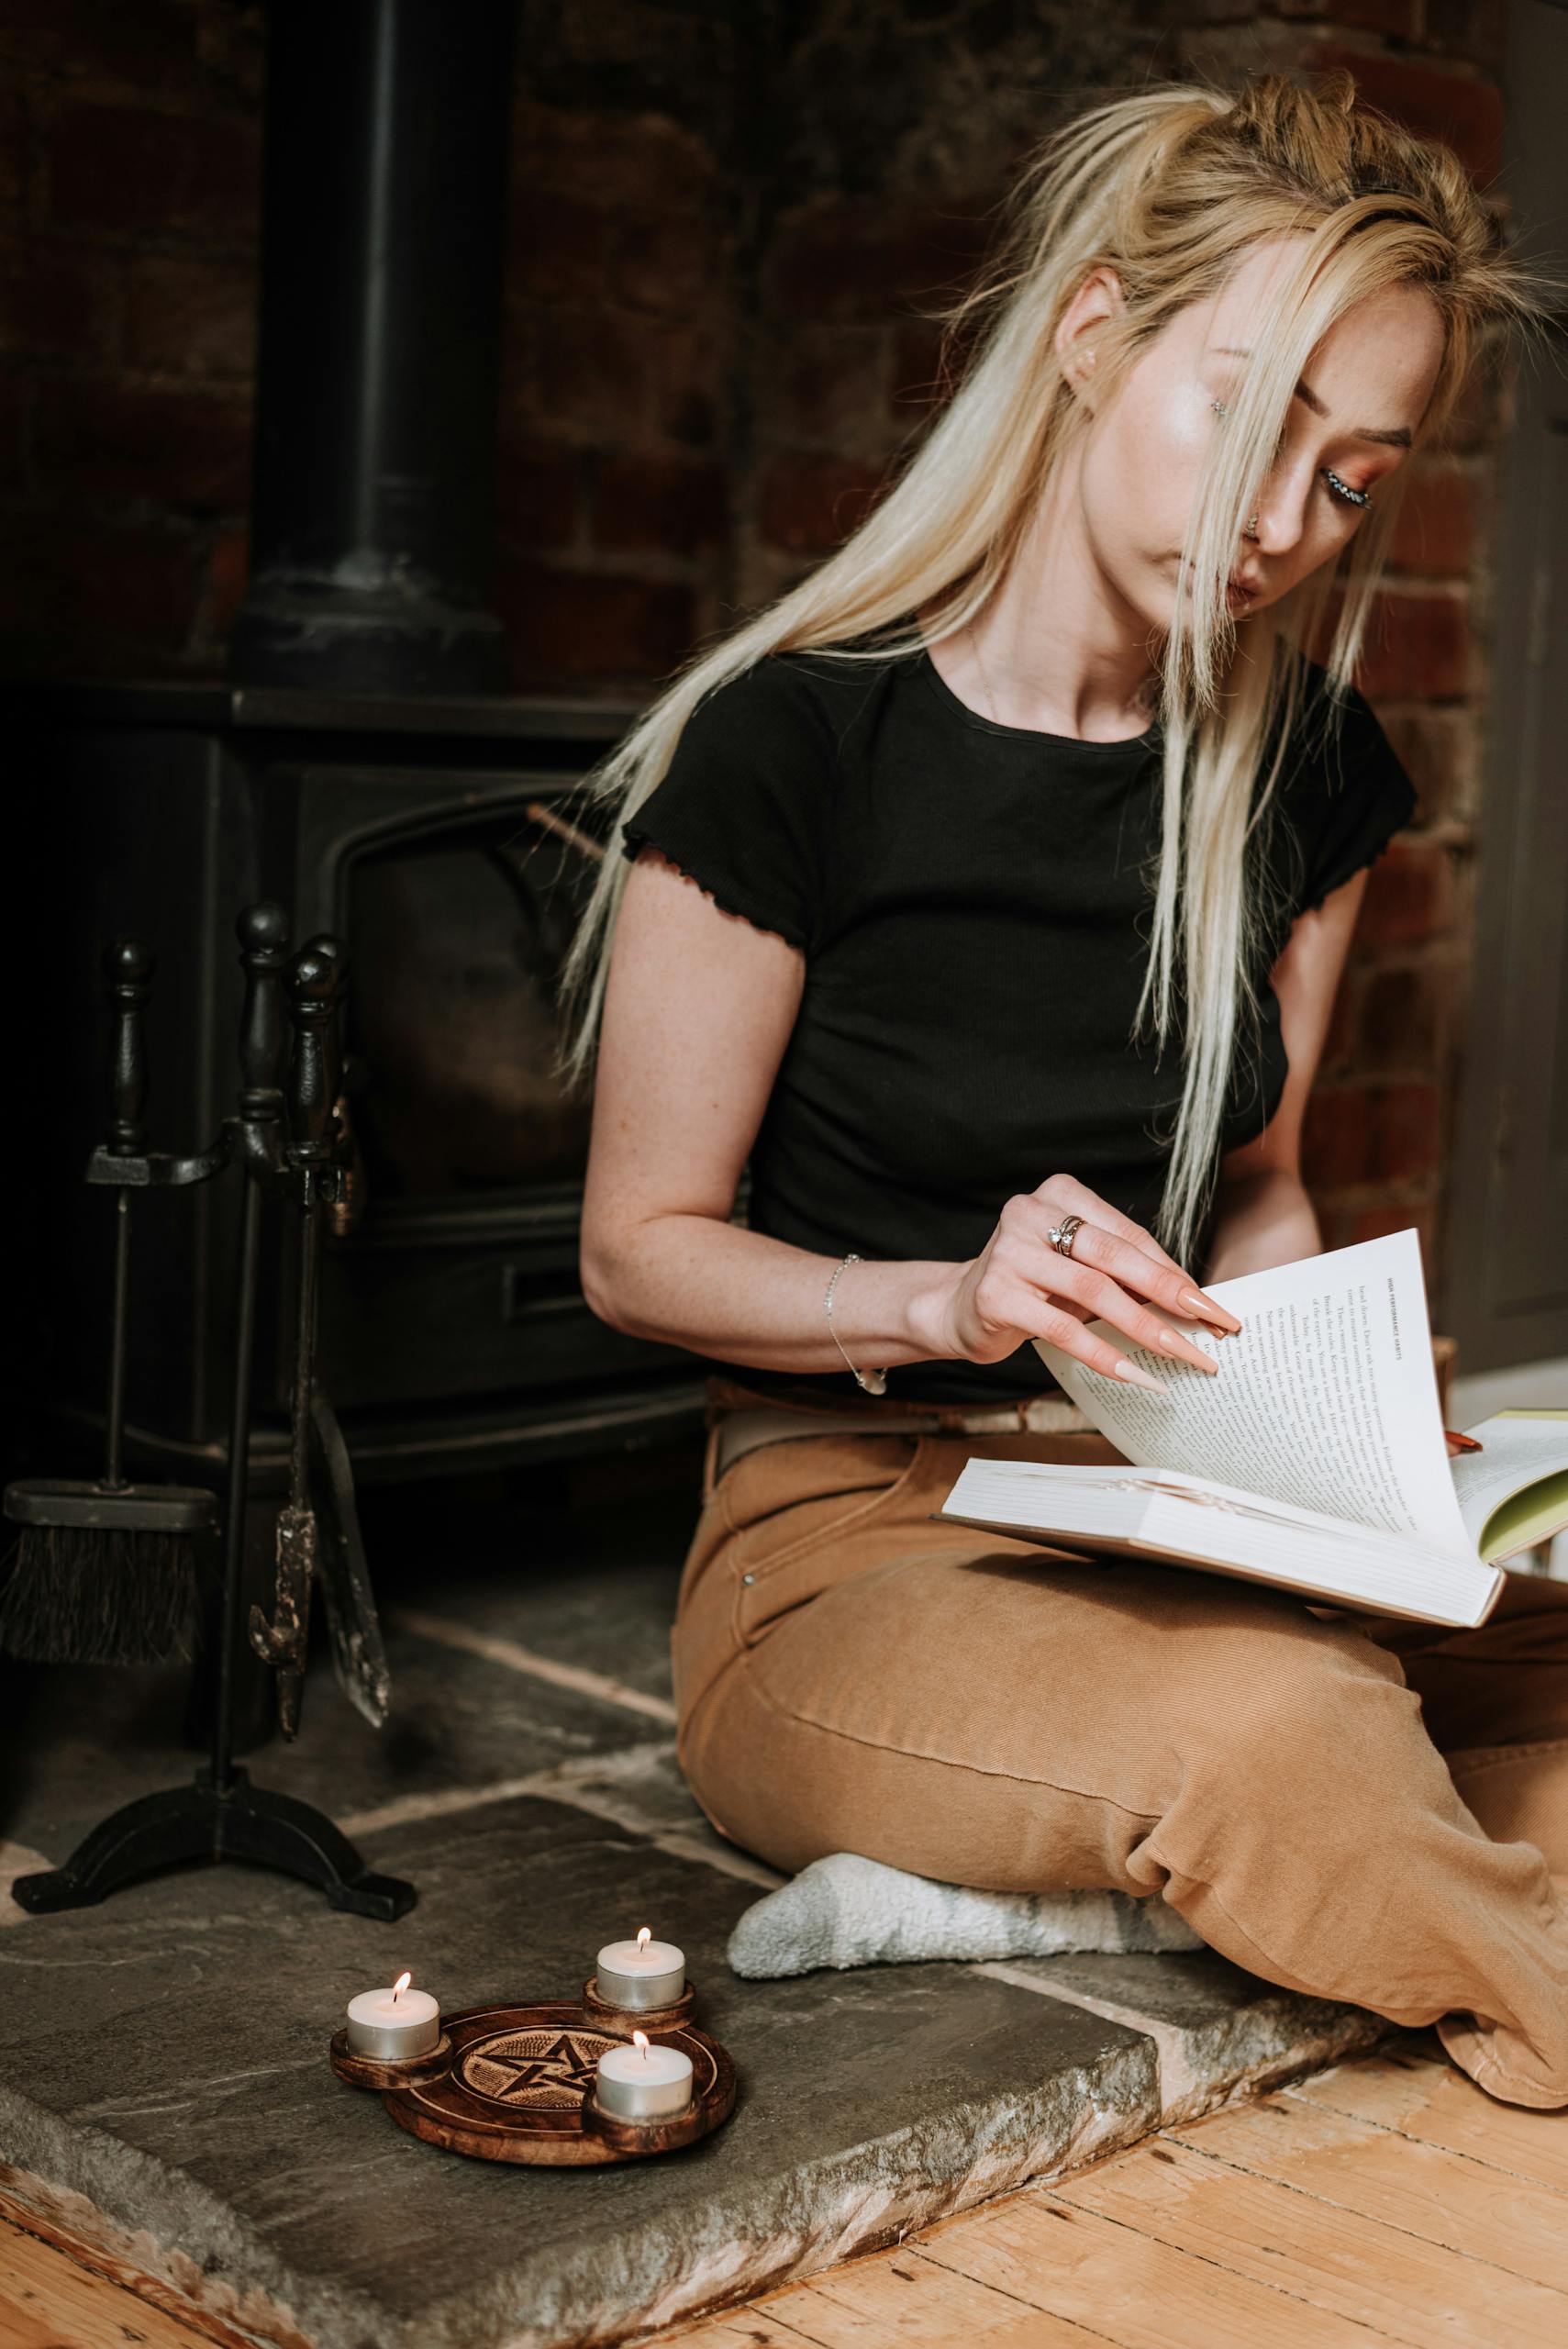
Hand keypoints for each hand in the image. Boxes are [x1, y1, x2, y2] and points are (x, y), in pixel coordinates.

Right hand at [920, 1172, 1243, 1382]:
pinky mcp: (995, 1295)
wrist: (957, 1309)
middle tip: (1210, 1325)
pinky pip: (1061, 1329)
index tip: (1211, 1305)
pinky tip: (1135, 1376)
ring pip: (1093, 1291)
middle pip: (1115, 1255)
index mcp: (1059, 1194)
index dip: (1173, 1271)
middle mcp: (1030, 1213)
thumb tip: (1192, 1302)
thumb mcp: (1076, 1268)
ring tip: (1180, 1355)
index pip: (1128, 1234)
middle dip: (1169, 1293)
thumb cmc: (1032, 1286)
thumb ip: (1122, 1273)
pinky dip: (1103, 1355)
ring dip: (1144, 1327)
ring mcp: (1009, 1252)